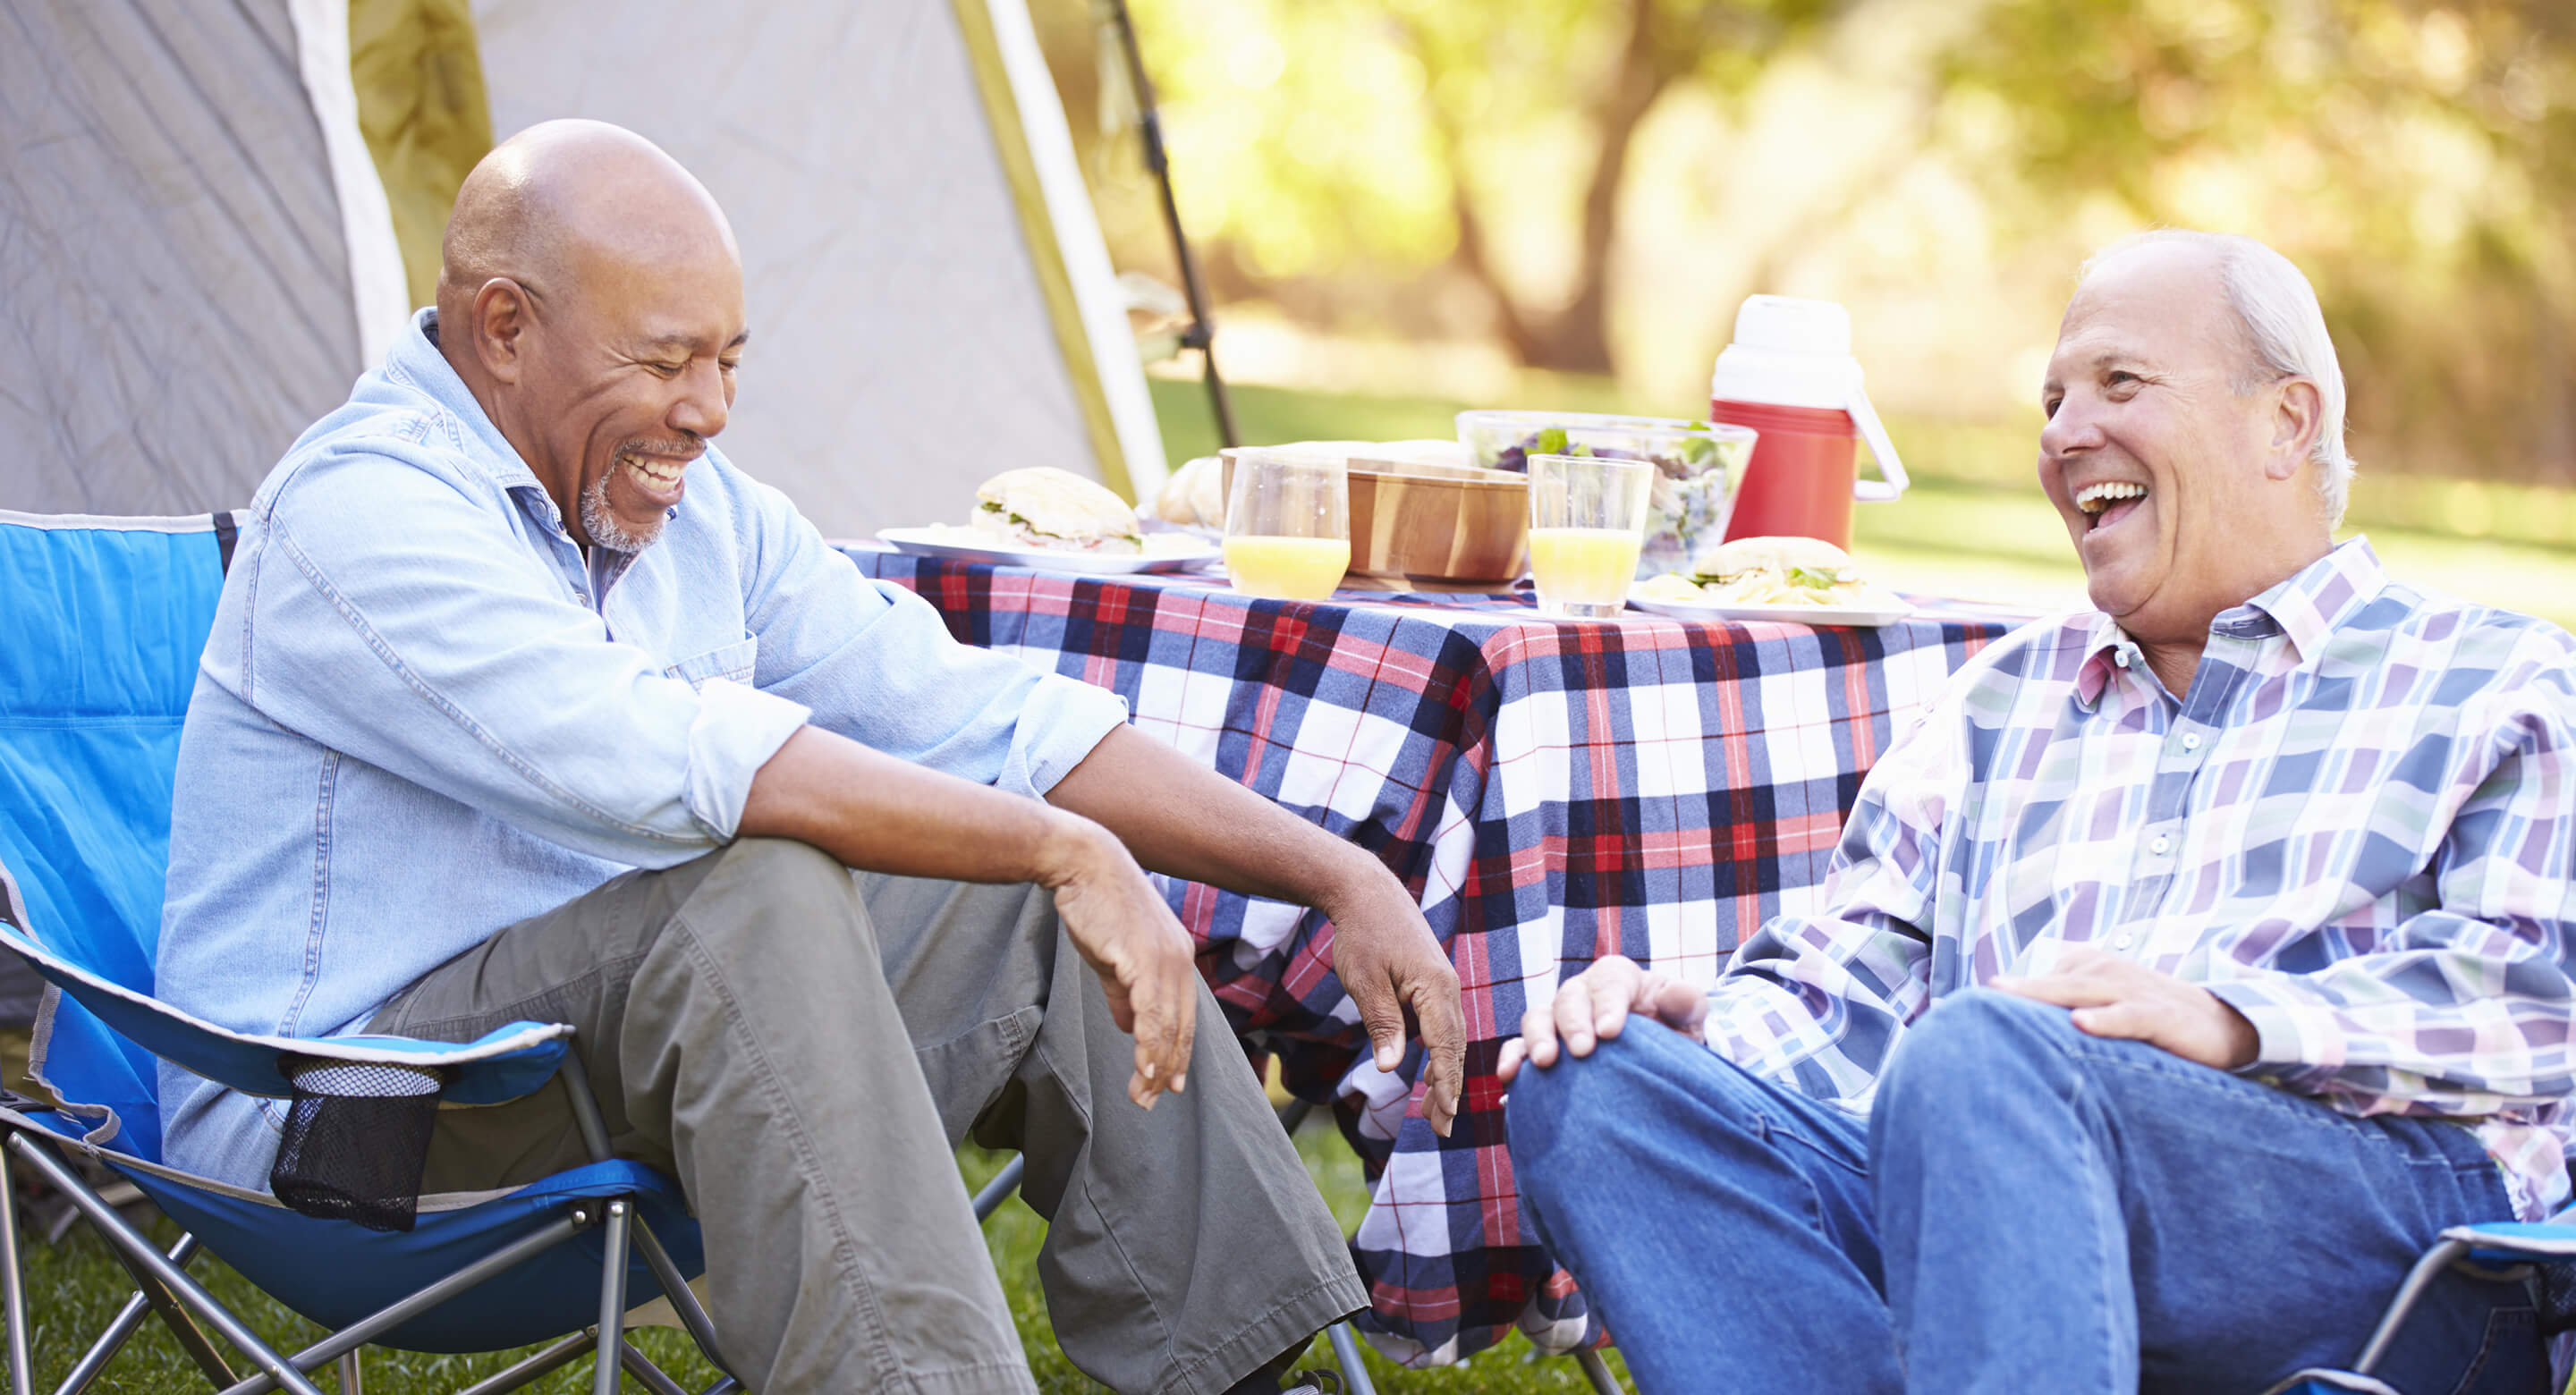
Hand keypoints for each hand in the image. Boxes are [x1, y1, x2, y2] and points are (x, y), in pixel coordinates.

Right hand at [1039, 814, 1199, 1108]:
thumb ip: (1124, 993)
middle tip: (1150, 1101)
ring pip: (1167, 1026)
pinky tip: (1143, 1068)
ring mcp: (1166, 959)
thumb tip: (1131, 1029)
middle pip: (1180, 1028)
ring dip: (1155, 1066)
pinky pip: (1151, 1012)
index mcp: (1178, 959)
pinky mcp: (1143, 958)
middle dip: (1167, 1068)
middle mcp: (1180, 960)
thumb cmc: (1096, 906)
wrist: (1084, 864)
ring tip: (1141, 1095)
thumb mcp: (1114, 957)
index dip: (1177, 1053)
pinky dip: (1149, 1044)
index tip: (1168, 1084)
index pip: (1183, 1017)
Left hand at [1323, 872, 1465, 1135]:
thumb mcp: (1365, 981)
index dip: (1445, 1084)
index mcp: (1435, 988)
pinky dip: (1440, 1053)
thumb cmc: (1362, 934)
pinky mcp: (1434, 983)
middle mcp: (1447, 988)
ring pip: (1451, 1039)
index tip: (1444, 1117)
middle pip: (1454, 1048)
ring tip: (1436, 1111)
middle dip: (1449, 1089)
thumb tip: (1393, 1067)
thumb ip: (1383, 1024)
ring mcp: (1444, 985)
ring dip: (1445, 1074)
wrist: (1367, 892)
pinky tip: (1431, 1073)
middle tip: (1441, 1130)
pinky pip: (1443, 1025)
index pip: (1445, 1047)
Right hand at [1497, 956, 1706, 1085]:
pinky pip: (1517, 1047)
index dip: (1607, 1004)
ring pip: (1537, 1018)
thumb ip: (1686, 1003)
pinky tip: (1508, 1077)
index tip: (1611, 1033)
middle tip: (1582, 1051)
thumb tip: (1681, 996)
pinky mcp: (1541, 1048)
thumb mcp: (1687, 1016)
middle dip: (1572, 1024)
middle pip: (1568, 999)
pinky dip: (1511, 1058)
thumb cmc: (1673, 1031)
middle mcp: (1581, 994)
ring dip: (1537, 1038)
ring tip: (1545, 1062)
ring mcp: (1557, 1020)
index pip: (1608, 982)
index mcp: (1616, 979)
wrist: (1657, 1058)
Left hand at [1993, 946, 2258, 1069]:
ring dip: (2044, 998)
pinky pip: (2129, 1015)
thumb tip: (2006, 1032)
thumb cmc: (2151, 1019)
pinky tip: (2081, 1025)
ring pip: (2081, 993)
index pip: (2036, 985)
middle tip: (1968, 1006)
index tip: (1961, 1017)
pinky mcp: (2161, 1015)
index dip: (2004, 1001)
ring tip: (2005, 1001)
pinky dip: (2107, 1019)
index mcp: (2086, 968)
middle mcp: (2106, 972)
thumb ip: (2061, 1011)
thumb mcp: (2102, 1008)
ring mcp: (2133, 991)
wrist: (2226, 1025)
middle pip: (2049, 985)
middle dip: (2010, 994)